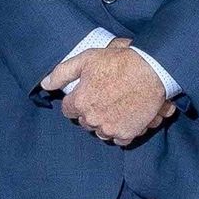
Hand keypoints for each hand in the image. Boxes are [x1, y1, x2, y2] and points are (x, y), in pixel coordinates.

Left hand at [42, 40, 174, 145]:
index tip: (86, 94)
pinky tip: (127, 116)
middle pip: (85, 121)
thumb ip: (62, 73)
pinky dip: (121, 130)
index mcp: (80, 101)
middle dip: (91, 111)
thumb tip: (45, 84)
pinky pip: (118, 139)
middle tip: (104, 97)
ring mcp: (110, 128)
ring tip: (116, 107)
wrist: (153, 70)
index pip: (68, 110)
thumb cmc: (120, 62)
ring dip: (105, 122)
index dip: (76, 101)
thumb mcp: (87, 59)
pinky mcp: (127, 134)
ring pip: (100, 131)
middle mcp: (93, 118)